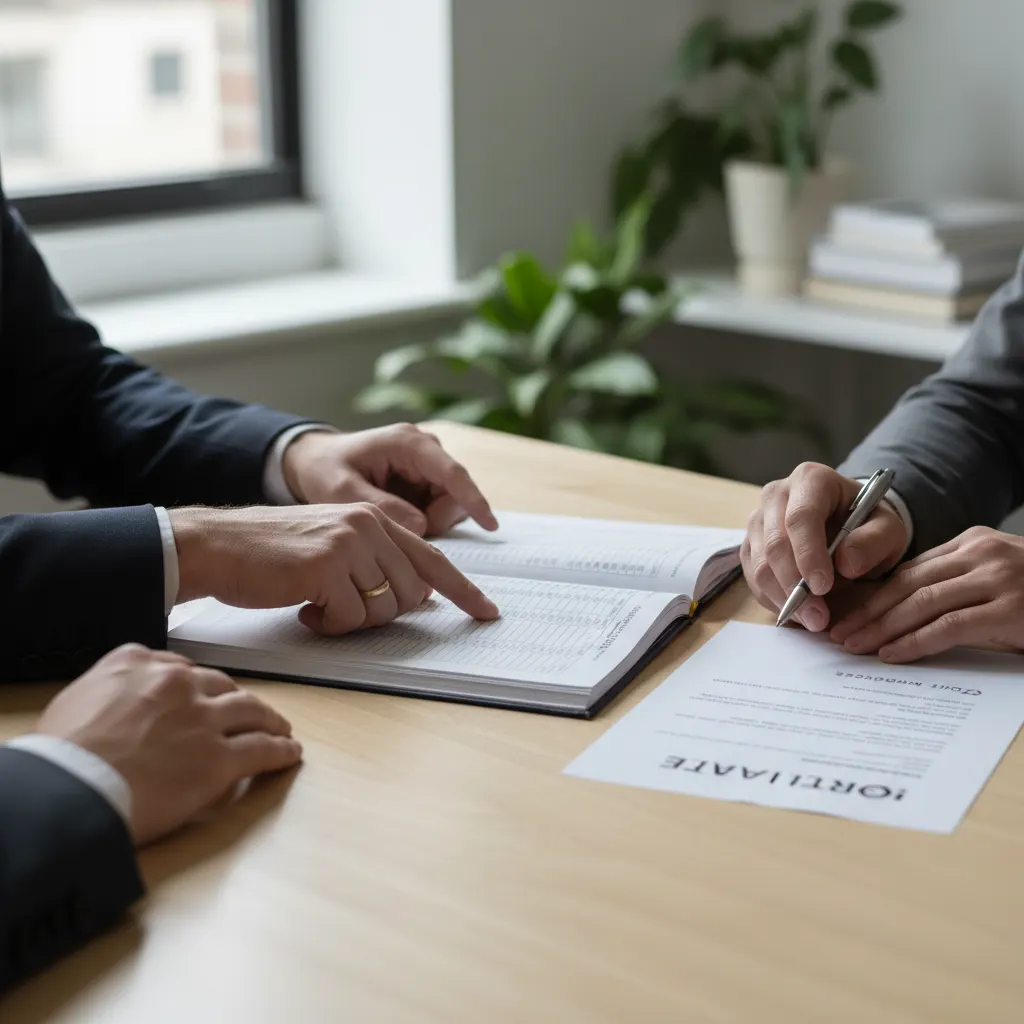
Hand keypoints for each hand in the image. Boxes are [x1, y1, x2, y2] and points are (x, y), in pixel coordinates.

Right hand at [37, 645, 301, 845]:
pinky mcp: (219, 758)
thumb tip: (117, 704)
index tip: (203, 694)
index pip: (180, 667)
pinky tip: (290, 753)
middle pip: (221, 686)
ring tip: (280, 727)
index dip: (196, 685)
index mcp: (138, 663)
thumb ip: (109, 691)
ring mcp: (202, 719)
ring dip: (270, 719)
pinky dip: (281, 751)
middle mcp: (177, 684)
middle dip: (236, 698)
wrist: (67, 790)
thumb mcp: (76, 700)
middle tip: (246, 710)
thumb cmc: (61, 757)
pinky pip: (262, 749)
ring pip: (251, 710)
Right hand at [170, 502, 498, 632]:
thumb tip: (420, 597)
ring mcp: (349, 542)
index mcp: (374, 517)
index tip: (487, 613)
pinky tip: (304, 608)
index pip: (433, 559)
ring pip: (383, 609)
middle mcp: (369, 524)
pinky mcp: (327, 565)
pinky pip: (349, 618)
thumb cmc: (272, 554)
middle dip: (384, 614)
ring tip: (318, 603)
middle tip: (343, 608)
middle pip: (412, 594)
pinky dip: (328, 625)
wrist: (217, 545)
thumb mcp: (334, 545)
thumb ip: (377, 561)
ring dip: (351, 620)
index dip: (464, 590)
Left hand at [281, 423, 498, 535]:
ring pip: (450, 504)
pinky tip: (399, 518)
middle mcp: (426, 449)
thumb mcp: (341, 490)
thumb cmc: (325, 470)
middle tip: (400, 529)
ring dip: (429, 521)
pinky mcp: (427, 480)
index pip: (452, 472)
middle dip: (435, 519)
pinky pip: (440, 508)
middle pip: (454, 493)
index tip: (490, 525)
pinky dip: (425, 521)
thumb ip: (379, 505)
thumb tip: (421, 525)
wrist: (316, 461)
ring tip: (394, 520)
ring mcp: (429, 465)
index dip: (473, 499)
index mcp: (408, 443)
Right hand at [741, 462, 909, 631]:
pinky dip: (773, 600)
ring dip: (783, 598)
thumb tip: (846, 563)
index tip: (823, 587)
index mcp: (810, 480)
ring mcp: (757, 520)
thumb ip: (874, 541)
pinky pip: (752, 578)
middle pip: (774, 544)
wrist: (850, 526)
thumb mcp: (888, 530)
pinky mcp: (750, 545)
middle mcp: (776, 494)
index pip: (801, 517)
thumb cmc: (869, 525)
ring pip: (758, 564)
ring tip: (813, 619)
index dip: (808, 554)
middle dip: (794, 585)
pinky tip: (799, 611)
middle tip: (819, 618)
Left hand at [829, 527, 1023, 662]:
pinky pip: (949, 626)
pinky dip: (914, 641)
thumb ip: (954, 585)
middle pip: (908, 583)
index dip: (872, 594)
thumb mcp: (994, 581)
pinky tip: (892, 654)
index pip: (909, 569)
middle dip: (868, 611)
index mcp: (973, 541)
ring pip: (921, 603)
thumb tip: (897, 612)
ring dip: (882, 628)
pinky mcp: (1011, 608)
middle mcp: (982, 552)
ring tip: (856, 647)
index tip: (846, 614)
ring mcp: (998, 578)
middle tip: (839, 634)